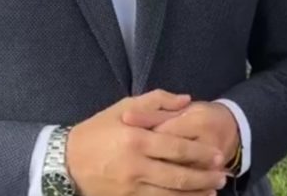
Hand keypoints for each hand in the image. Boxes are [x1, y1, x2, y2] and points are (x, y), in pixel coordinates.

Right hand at [67, 90, 227, 195]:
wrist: (64, 161)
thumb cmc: (98, 130)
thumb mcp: (124, 106)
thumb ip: (157, 101)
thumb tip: (186, 100)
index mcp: (137, 139)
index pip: (177, 148)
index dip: (200, 154)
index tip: (217, 155)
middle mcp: (135, 165)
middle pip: (177, 175)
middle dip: (203, 178)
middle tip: (222, 177)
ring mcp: (129, 187)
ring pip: (169, 195)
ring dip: (193, 195)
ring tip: (212, 193)